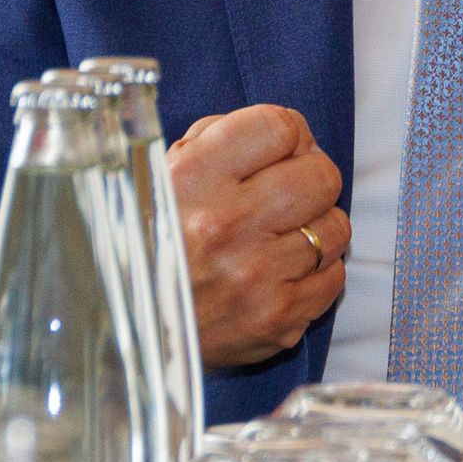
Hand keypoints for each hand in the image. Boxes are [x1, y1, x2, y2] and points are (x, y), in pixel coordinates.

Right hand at [167, 104, 348, 369]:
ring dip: (316, 227)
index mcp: (191, 179)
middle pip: (321, 175)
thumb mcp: (156, 179)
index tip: (280, 148)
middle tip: (289, 192)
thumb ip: (214, 142)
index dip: (289, 133)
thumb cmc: (146, 247)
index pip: (280, 127)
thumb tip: (282, 133)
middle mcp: (225, 224)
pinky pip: (334, 277)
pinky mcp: (277, 319)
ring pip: (335, 228)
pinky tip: (283, 272)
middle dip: (310, 177)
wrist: (127, 335)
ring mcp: (255, 276)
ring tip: (282, 236)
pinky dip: (317, 272)